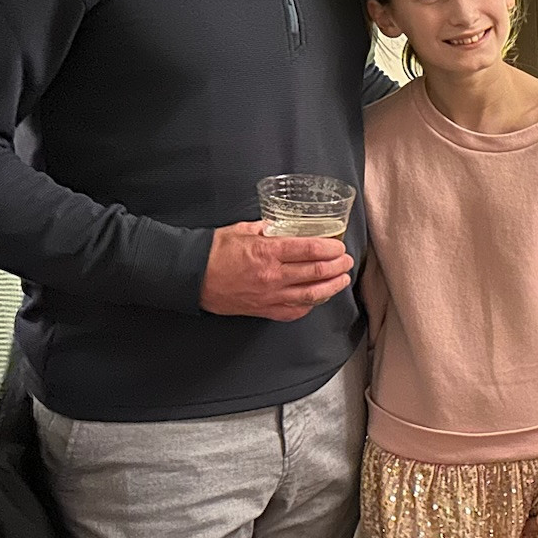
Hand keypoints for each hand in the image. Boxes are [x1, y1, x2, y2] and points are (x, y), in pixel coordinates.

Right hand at [200, 221, 352, 320]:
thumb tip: (287, 227)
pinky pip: (295, 311)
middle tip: (347, 261)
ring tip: (342, 280)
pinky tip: (319, 297)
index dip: (331, 248)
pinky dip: (311, 304)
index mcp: (268, 252)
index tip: (340, 246)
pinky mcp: (264, 310)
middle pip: (316, 272)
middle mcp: (273, 276)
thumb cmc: (214, 251)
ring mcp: (270, 296)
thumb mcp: (243, 230)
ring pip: (311, 294)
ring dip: (331, 287)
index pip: (310, 250)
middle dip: (337, 266)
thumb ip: (268, 229)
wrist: (190, 276)